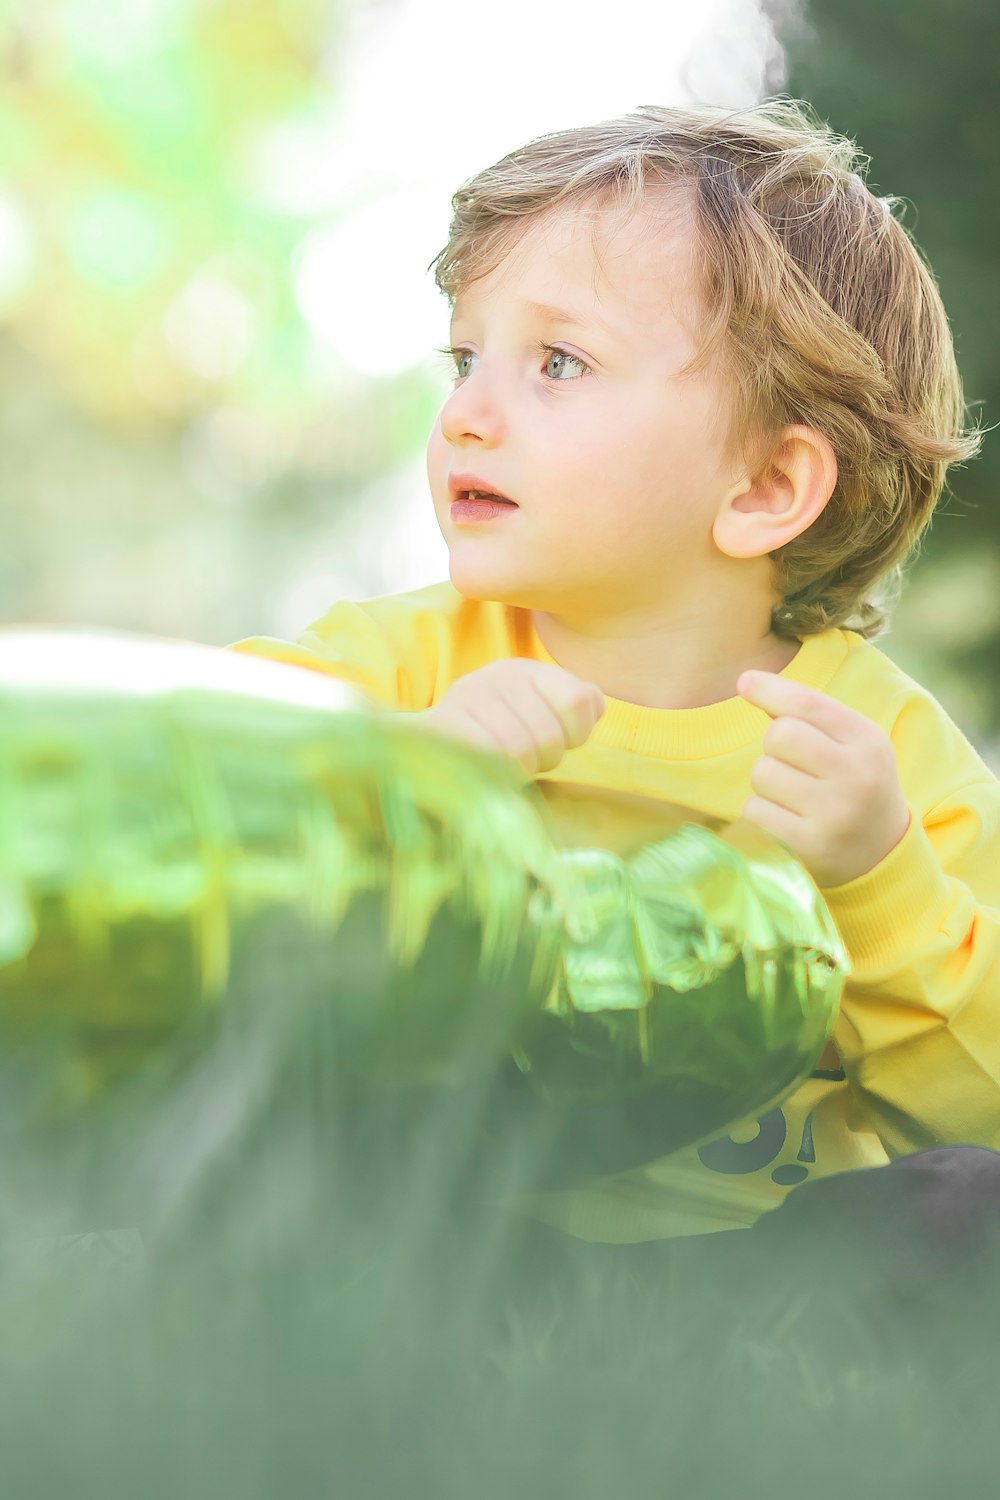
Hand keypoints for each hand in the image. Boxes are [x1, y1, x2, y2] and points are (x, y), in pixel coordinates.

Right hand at [416, 659, 604, 776]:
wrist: (431, 748)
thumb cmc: (498, 735)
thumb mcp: (541, 714)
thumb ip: (575, 705)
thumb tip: (594, 704)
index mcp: (528, 671)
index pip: (577, 701)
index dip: (577, 734)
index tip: (561, 740)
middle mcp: (498, 676)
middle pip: (550, 735)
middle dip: (545, 759)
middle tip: (529, 760)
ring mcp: (468, 698)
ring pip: (519, 752)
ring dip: (520, 771)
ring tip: (508, 766)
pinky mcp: (441, 725)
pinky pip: (487, 760)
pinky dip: (495, 775)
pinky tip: (489, 771)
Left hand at [736, 671, 911, 888]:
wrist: (880, 856)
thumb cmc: (853, 786)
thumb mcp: (850, 746)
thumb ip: (809, 716)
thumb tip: (748, 682)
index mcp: (868, 743)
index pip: (811, 705)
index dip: (771, 690)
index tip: (744, 682)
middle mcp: (855, 777)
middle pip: (779, 736)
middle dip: (773, 747)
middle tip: (790, 765)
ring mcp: (833, 815)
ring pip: (762, 774)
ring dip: (765, 784)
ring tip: (793, 798)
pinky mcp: (808, 847)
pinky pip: (754, 812)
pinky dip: (760, 814)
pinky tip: (786, 822)